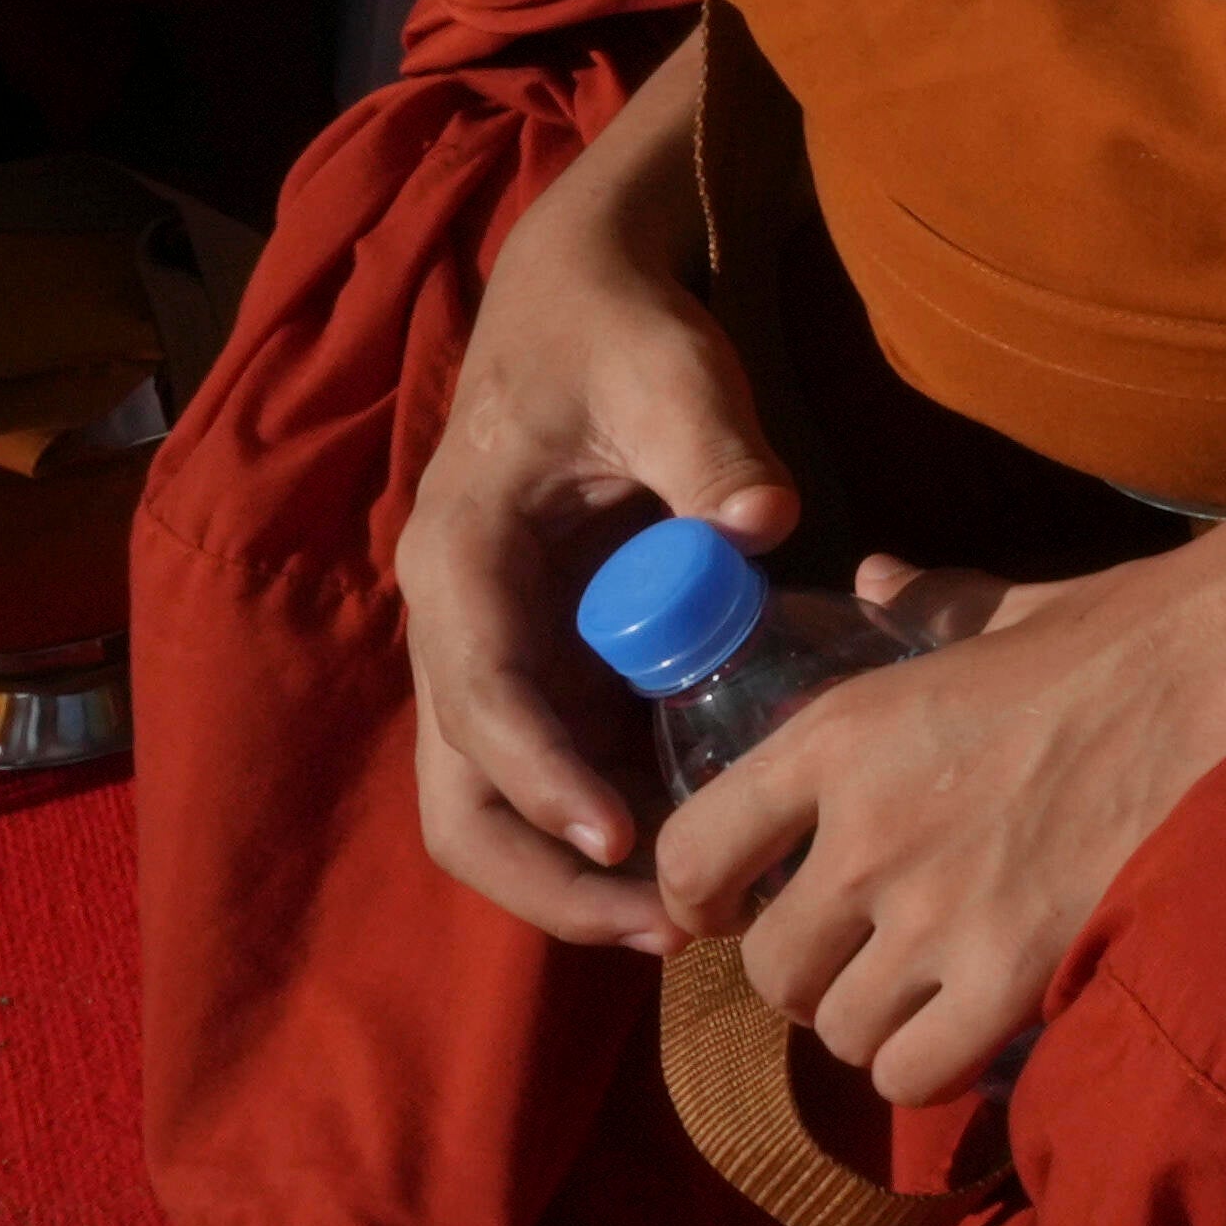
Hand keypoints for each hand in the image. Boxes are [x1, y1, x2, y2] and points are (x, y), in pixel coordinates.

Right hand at [398, 44, 798, 951]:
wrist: (582, 301)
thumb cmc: (618, 332)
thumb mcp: (667, 369)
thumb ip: (712, 444)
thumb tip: (765, 523)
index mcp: (462, 558)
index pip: (479, 697)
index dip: (544, 779)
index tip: (625, 838)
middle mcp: (460, 626)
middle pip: (465, 797)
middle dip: (550, 875)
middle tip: (670, 925)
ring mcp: (502, 656)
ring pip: (507, 804)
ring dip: (583, 870)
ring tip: (698, 916)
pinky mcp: (551, 667)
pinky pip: (567, 772)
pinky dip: (622, 819)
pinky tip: (713, 844)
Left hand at [662, 317, 1225, 1104]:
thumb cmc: (1132, 633)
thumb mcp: (1002, 613)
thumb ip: (926, 608)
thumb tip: (872, 577)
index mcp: (839, 736)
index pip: (691, 853)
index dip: (703, 898)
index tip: (733, 908)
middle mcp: (862, 832)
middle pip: (767, 969)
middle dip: (809, 974)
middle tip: (866, 956)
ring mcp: (933, 912)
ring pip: (836, 1033)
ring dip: (875, 1024)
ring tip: (930, 993)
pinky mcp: (1009, 974)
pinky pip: (913, 1074)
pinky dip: (935, 1065)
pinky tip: (978, 1025)